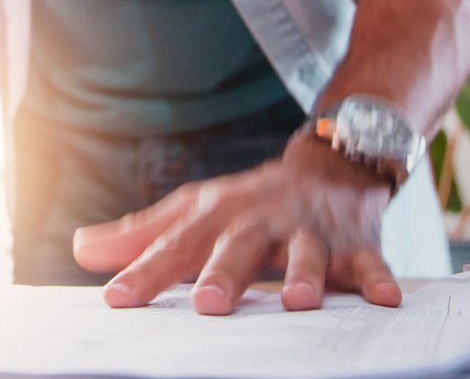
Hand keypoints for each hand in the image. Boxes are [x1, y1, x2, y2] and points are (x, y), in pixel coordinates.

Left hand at [72, 131, 400, 314]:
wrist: (330, 164)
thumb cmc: (249, 202)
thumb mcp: (194, 211)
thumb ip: (141, 235)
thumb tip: (82, 250)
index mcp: (217, 216)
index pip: (174, 245)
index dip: (144, 271)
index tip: (116, 299)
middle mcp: (262, 220)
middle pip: (239, 246)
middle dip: (225, 273)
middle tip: (208, 305)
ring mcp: (310, 231)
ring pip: (307, 251)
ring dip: (305, 274)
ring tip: (297, 302)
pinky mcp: (355, 244)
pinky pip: (371, 262)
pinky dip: (379, 279)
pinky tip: (387, 299)